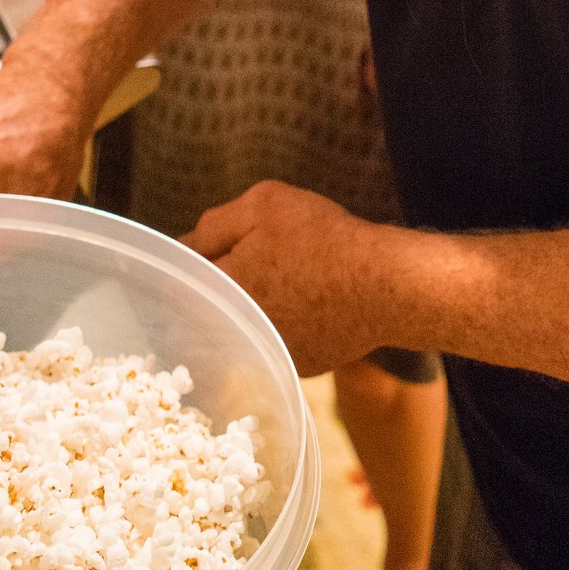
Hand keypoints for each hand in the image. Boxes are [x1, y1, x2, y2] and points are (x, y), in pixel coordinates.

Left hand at [183, 181, 398, 376]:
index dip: (196, 255)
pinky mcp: (298, 364)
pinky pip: (276, 336)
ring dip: (253, 301)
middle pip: (214, 301)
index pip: (185, 275)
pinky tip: (306, 298)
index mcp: (222, 290)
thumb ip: (213, 225)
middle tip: (256, 256)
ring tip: (286, 275)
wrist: (384, 284)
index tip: (211, 245)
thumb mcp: (261, 205)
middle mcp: (238, 330)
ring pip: (245, 321)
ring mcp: (269, 351)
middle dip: (226, 279)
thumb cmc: (322, 239)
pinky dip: (283, 319)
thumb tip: (185, 246)